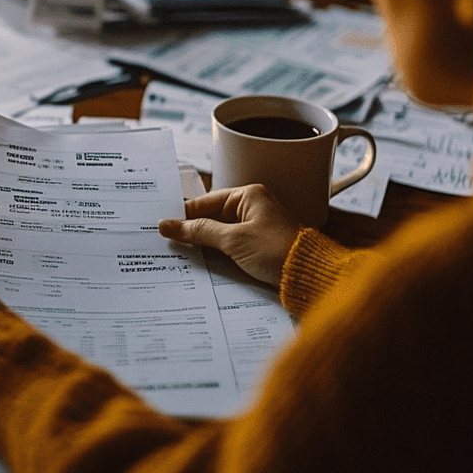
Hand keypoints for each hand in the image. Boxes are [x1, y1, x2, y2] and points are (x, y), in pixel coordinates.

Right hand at [158, 184, 300, 287]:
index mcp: (249, 196)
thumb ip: (199, 231)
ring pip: (219, 233)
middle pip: (211, 217)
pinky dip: (216, 252)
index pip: (206, 202)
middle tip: (166, 239)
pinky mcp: (257, 246)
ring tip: (179, 251)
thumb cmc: (278, 251)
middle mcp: (252, 208)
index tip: (163, 225)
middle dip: (192, 230)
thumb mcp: (233, 240)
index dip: (184, 214)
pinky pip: (229, 245)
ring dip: (203, 243)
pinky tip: (201, 261)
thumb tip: (169, 225)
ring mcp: (255, 227)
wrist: (309, 277)